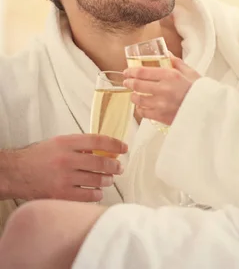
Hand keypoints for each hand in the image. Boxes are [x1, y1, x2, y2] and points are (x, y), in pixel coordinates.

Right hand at [3, 134, 126, 202]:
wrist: (17, 173)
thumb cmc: (39, 157)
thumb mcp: (58, 142)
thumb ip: (79, 144)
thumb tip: (101, 149)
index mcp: (67, 142)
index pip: (98, 140)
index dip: (114, 143)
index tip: (123, 147)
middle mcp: (67, 159)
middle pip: (100, 161)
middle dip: (114, 165)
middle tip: (119, 167)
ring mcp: (64, 178)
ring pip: (96, 180)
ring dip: (107, 180)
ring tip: (109, 179)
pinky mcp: (61, 195)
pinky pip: (87, 196)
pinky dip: (96, 194)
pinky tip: (97, 192)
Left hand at [123, 55, 200, 125]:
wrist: (208, 109)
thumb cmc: (199, 89)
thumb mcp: (189, 71)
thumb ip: (175, 62)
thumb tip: (165, 53)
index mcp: (170, 75)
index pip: (143, 72)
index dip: (131, 71)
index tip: (127, 71)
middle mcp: (163, 89)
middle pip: (138, 85)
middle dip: (129, 83)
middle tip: (126, 82)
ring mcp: (161, 104)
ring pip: (138, 100)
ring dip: (134, 96)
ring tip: (134, 94)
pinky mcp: (161, 116)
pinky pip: (144, 113)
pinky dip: (140, 109)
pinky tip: (141, 106)